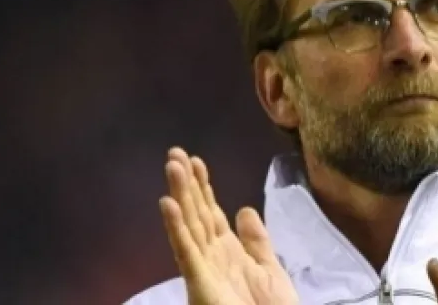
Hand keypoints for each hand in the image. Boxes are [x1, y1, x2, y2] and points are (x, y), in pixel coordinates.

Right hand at [159, 147, 298, 304]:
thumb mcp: (269, 269)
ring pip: (189, 226)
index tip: (195, 160)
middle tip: (175, 153)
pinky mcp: (200, 283)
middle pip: (196, 213)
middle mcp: (211, 256)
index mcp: (227, 252)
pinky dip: (177, 229)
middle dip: (186, 184)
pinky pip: (186, 252)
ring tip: (171, 167)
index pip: (210, 213)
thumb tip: (244, 209)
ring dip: (180, 196)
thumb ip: (256, 240)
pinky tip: (168, 205)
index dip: (203, 187)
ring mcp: (204, 269)